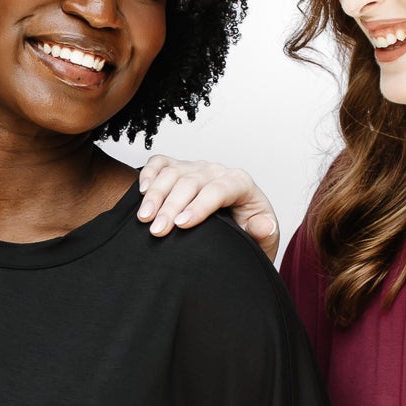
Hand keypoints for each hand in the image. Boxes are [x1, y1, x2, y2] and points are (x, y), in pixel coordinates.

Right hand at [136, 154, 279, 260]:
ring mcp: (196, 168)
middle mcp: (217, 171)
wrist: (235, 232)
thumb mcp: (262, 242)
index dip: (200, 206)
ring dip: (155, 195)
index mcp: (241, 184)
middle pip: (192, 181)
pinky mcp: (179, 169)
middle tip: (158, 231)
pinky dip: (148, 174)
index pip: (220, 189)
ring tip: (144, 219)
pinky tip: (141, 192)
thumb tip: (263, 226)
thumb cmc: (247, 236)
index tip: (182, 225)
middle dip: (172, 206)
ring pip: (173, 172)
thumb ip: (264, 234)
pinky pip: (160, 163)